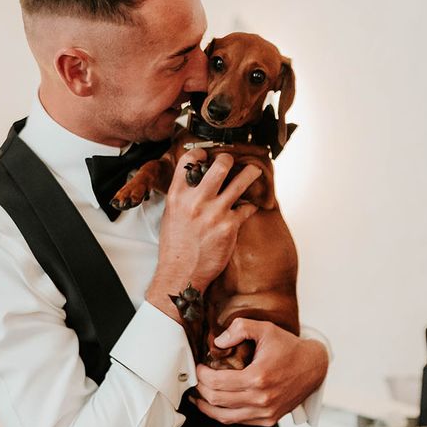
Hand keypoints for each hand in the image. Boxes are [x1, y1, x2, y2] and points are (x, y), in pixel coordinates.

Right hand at [146, 150, 259, 319]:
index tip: (208, 156)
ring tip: (255, 171)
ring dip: (251, 174)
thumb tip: (195, 181)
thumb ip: (183, 196)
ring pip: (242, 180)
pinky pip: (248, 207)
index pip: (190, 160)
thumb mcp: (170, 214)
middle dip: (230, 160)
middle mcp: (196, 200)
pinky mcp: (230, 226)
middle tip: (233, 163)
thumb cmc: (175, 247)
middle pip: (221, 164)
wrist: (181, 273)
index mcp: (178, 195)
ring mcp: (215, 212)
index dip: (202, 153)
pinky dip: (250, 206)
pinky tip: (249, 207)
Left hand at [191, 318, 328, 425]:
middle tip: (195, 379)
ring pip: (224, 417)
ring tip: (197, 396)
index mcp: (258, 377)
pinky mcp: (269, 420)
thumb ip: (240, 328)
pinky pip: (238, 421)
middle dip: (200, 389)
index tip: (198, 366)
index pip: (216, 382)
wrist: (313, 367)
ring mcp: (265, 413)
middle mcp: (261, 399)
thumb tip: (218, 342)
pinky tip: (215, 404)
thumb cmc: (288, 347)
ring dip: (207, 406)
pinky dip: (222, 413)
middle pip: (217, 400)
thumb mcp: (265, 329)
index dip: (201, 375)